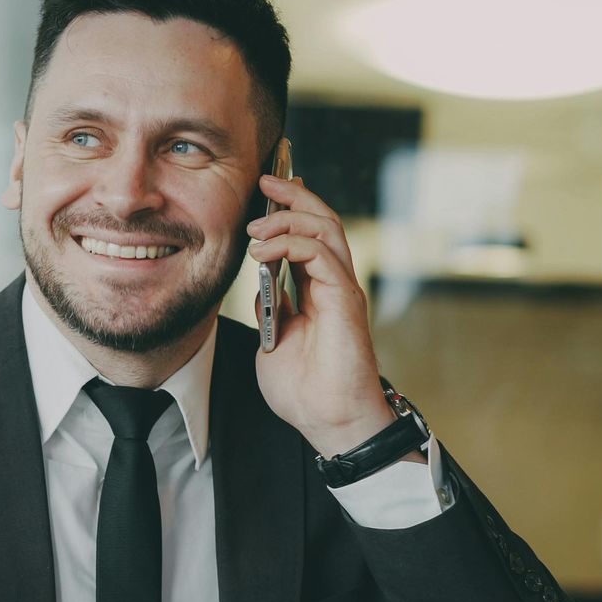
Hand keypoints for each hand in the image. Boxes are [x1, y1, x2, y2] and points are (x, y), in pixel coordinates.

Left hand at [246, 175, 392, 457]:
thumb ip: (271, 309)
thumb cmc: (305, 391)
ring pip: (326, 229)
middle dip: (294, 195)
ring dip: (290, 215)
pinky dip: (291, 243)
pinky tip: (263, 249)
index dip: (289, 209)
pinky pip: (321, 255)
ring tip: (256, 222)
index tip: (262, 192)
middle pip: (322, 220)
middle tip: (265, 180)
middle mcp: (334, 283)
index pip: (309, 235)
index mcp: (318, 291)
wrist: (329, 422)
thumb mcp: (274, 340)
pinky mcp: (345, 299)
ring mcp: (342, 289)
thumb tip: (261, 284)